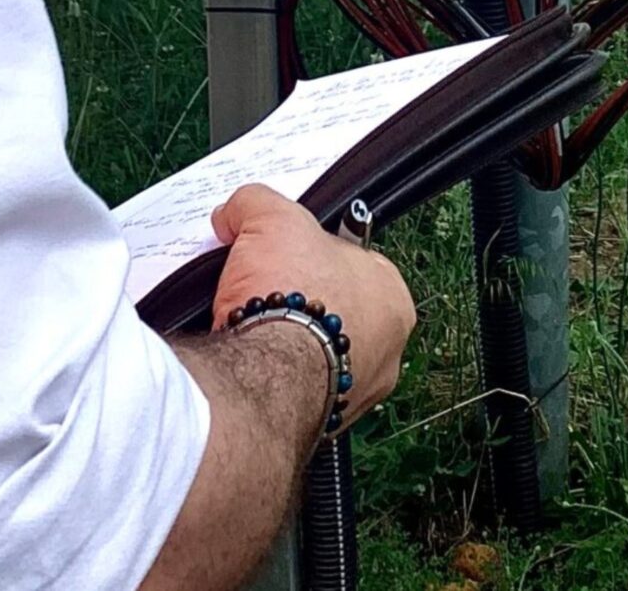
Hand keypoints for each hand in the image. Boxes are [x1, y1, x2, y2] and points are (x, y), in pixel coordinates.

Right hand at [208, 186, 414, 420]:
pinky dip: (276, 381)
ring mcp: (357, 390)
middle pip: (337, 313)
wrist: (266, 375)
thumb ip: (256, 205)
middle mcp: (386, 348)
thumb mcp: (272, 218)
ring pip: (319, 357)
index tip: (287, 260)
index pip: (356, 265)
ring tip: (256, 330)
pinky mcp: (324, 422)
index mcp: (392, 296)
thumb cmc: (294, 300)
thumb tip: (236, 213)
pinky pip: (298, 394)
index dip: (315, 257)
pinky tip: (253, 365)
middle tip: (269, 296)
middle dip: (303, 304)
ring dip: (290, 346)